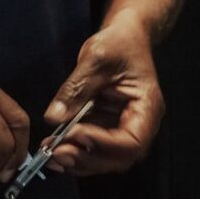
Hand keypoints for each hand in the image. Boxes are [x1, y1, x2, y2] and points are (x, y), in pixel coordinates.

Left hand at [43, 12, 163, 176]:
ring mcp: (123, 129)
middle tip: (58, 153)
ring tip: (51, 154)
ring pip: (106, 159)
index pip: (132, 140)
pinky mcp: (107, 129)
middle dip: (88, 158)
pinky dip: (75, 153)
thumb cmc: (120, 43)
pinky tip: (54, 149)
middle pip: (120, 157)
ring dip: (79, 161)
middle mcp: (139, 124)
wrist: (125, 37)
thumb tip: (54, 118)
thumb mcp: (96, 58)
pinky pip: (94, 149)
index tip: (76, 133)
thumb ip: (76, 88)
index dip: (104, 144)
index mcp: (147, 107)